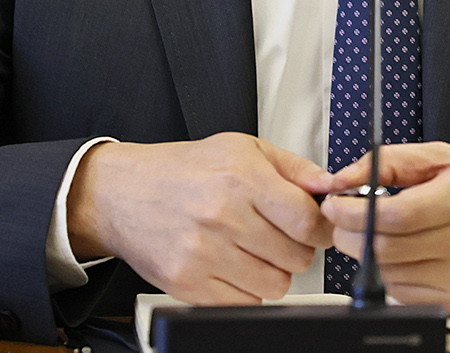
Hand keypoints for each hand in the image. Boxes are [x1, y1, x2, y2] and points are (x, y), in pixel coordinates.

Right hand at [67, 132, 337, 303]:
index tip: (315, 227)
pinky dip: (246, 289)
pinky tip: (232, 264)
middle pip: (296, 257)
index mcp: (240, 178)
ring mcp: (204, 253)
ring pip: (275, 285)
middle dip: (295, 248)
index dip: (320, 227)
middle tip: (276, 234)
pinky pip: (245, 302)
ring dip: (272, 271)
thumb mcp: (240, 148)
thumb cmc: (181, 169)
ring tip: (252, 249)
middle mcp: (222, 215)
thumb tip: (328, 185)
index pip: (307, 220)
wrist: (121, 193)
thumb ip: (292, 166)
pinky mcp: (188, 283)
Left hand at [321, 142, 449, 316]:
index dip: (352, 213)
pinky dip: (393, 276)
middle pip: (384, 249)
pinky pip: (408, 295)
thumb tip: (345, 176)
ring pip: (390, 275)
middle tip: (346, 220)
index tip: (336, 204)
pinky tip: (405, 256)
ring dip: (369, 255)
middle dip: (350, 234)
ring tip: (376, 234)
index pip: (392, 217)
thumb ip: (393, 161)